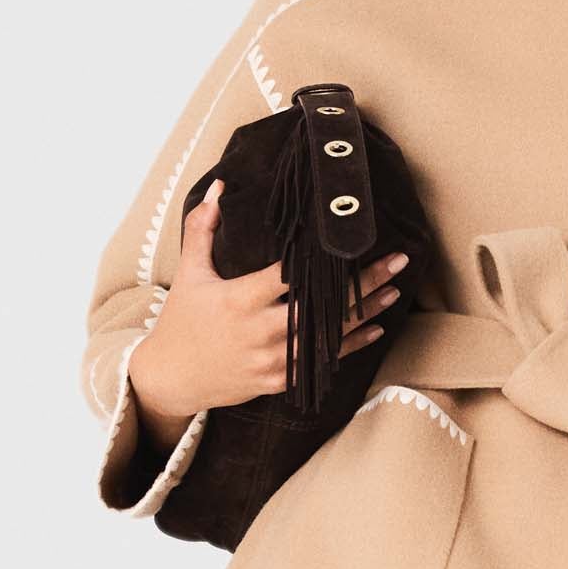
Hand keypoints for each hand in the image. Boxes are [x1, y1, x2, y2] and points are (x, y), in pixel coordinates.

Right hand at [129, 177, 409, 424]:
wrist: (170, 379)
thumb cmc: (181, 321)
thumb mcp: (189, 273)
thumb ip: (202, 228)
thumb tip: (217, 187)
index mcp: (239, 299)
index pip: (289, 276)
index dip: (323, 260)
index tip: (353, 242)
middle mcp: (259, 331)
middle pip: (321, 306)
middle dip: (362, 285)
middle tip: (397, 263)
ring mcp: (271, 360)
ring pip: (328, 337)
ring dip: (364, 314)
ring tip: (394, 291)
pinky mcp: (276, 381)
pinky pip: (320, 363)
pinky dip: (349, 346)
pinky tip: (374, 328)